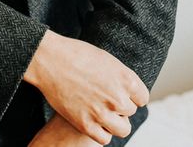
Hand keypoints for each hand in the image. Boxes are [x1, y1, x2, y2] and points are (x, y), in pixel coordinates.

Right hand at [23, 30, 147, 144]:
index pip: (142, 98)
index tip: (120, 91)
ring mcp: (102, 113)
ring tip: (102, 111)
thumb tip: (130, 91)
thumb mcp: (106, 59)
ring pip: (123, 128)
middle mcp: (117, 97)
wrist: (50, 59)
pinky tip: (93, 120)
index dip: (131, 95)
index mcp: (126, 78)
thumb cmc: (76, 54)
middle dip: (119, 105)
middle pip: (130, 111)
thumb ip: (121, 77)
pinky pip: (105, 138)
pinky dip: (101, 131)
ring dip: (114, 121)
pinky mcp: (86, 124)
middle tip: (103, 97)